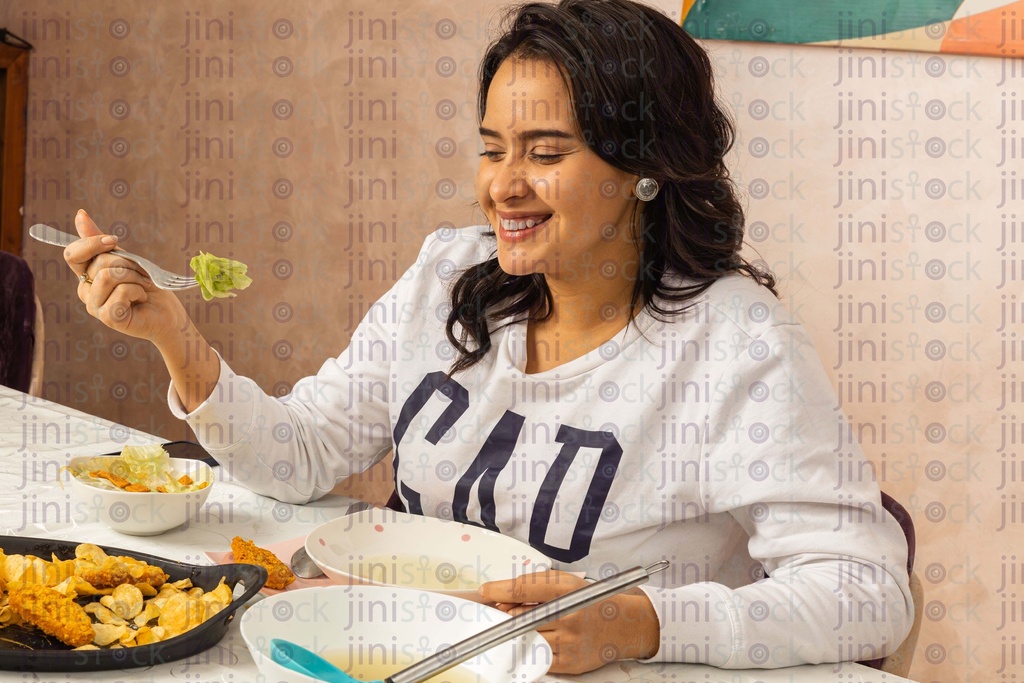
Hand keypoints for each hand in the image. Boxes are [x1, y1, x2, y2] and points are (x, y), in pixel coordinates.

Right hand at [64, 210, 188, 347]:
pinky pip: (122, 291)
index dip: (91, 243)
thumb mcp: (126, 259)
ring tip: (143, 287)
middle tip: (142, 274)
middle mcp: (85, 291)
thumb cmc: (148, 286)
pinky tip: (142, 299)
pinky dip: (138, 291)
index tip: (113, 241)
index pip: (72, 254)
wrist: (168, 314)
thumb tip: (80, 214)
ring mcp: (94, 306)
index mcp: (86, 275)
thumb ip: (100, 242)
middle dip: (128, 263)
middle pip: (99, 261)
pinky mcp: (108, 318)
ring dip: (135, 277)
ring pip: (108, 275)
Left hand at [478, 570, 660, 673]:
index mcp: (568, 591)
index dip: (501, 590)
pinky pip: (537, 658)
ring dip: (513, 634)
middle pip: (521, 618)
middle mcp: (569, 616)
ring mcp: (570, 642)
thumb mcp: (567, 583)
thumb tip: (501, 597)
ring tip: (513, 626)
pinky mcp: (570, 663)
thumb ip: (534, 586)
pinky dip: (527, 650)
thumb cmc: (591, 600)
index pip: (525, 588)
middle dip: (504, 615)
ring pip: (526, 638)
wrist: (624, 626)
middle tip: (495, 612)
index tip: (485, 592)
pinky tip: (527, 642)